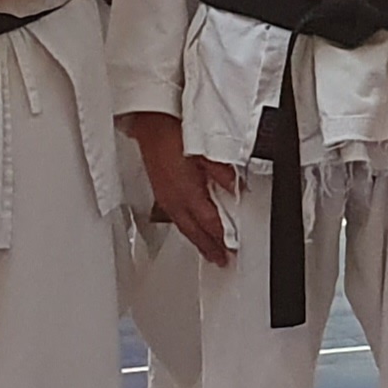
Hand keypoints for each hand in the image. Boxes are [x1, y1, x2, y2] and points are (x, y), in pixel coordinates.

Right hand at [138, 136, 238, 264]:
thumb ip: (222, 173)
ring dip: (198, 242)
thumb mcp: (206, 152)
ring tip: (209, 252)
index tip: (232, 248)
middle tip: (221, 260)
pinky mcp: (161, 195)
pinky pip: (177, 219)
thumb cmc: (174, 136)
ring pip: (185, 228)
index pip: (209, 222)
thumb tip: (235, 187)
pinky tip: (193, 231)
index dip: (221, 237)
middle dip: (209, 248)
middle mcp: (176, 200)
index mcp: (188, 192)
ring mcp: (166, 199)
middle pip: (196, 232)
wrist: (151, 127)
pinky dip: (188, 229)